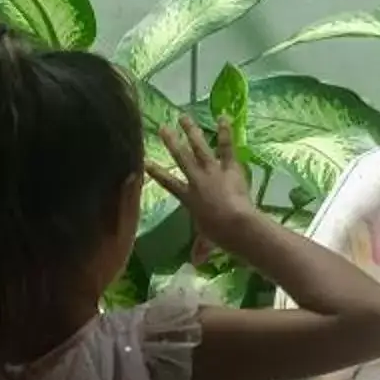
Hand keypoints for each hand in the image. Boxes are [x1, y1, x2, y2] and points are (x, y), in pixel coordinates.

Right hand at [153, 119, 267, 250]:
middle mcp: (196, 180)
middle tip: (163, 127)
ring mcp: (212, 171)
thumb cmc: (218, 234)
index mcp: (188, 198)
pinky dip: (225, 131)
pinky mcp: (229, 167)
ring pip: (198, 147)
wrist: (234, 223)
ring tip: (184, 116)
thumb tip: (196, 264)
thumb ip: (201, 248)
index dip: (156, 172)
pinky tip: (223, 116)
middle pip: (181, 158)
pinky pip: (226, 146)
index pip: (168, 183)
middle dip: (171, 142)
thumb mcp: (206, 241)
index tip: (144, 161)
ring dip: (191, 131)